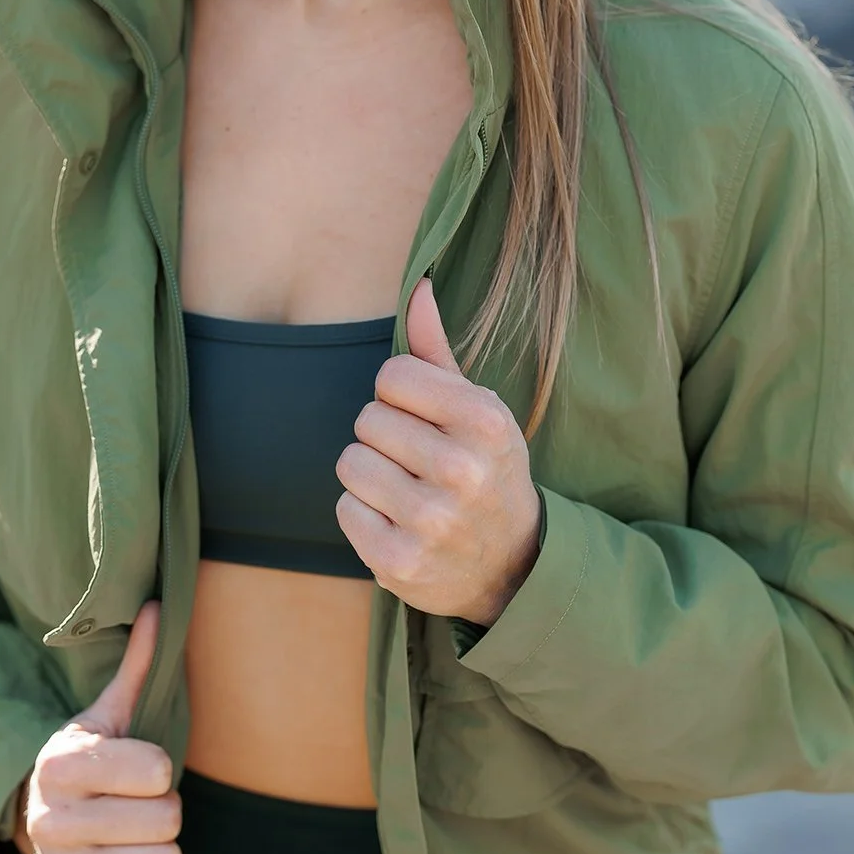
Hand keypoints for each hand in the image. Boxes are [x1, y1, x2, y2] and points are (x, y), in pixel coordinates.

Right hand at [13, 601, 181, 853]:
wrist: (45, 818)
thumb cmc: (94, 759)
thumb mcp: (110, 712)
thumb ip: (137, 665)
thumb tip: (156, 606)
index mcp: (60, 764)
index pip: (155, 772)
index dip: (161, 769)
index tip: (142, 767)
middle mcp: (50, 821)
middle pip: (166, 821)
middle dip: (166, 810)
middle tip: (142, 804)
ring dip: (163, 850)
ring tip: (137, 835)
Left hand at [335, 277, 542, 627]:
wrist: (509, 565)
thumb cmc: (484, 470)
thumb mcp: (477, 410)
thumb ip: (437, 352)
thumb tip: (418, 287)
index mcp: (485, 421)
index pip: (392, 375)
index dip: (398, 395)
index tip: (423, 420)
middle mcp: (463, 470)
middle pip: (367, 419)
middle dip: (383, 437)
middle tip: (416, 462)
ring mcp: (432, 520)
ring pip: (349, 463)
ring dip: (369, 476)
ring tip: (404, 491)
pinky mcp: (400, 561)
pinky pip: (344, 508)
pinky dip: (362, 514)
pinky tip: (396, 522)